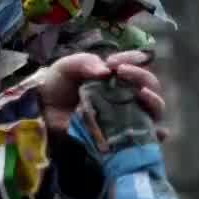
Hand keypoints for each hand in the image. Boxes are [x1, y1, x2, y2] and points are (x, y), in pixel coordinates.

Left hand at [36, 50, 166, 136]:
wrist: (41, 115)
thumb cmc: (56, 89)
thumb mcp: (66, 68)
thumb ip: (83, 62)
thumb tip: (106, 71)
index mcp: (115, 77)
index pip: (136, 65)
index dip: (131, 60)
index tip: (114, 62)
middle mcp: (126, 96)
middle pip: (149, 86)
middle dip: (142, 76)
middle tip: (123, 73)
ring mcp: (127, 117)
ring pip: (153, 109)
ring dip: (153, 100)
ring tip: (141, 94)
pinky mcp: (123, 137)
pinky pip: (147, 137)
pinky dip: (156, 134)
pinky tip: (157, 130)